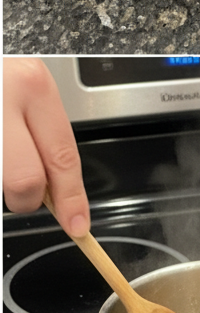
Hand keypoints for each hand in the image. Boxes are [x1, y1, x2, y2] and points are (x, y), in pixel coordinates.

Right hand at [3, 58, 89, 237]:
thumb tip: (57, 191)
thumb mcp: (29, 90)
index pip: (63, 158)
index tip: (78, 225)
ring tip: (6, 153)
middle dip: (26, 199)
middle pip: (26, 181)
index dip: (71, 198)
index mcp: (33, 88)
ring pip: (2, 180)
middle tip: (23, 193)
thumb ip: (43, 135)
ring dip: (3, 181)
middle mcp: (4, 99)